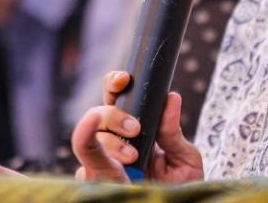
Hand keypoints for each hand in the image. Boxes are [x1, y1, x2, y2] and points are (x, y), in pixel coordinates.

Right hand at [71, 71, 203, 183]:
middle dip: (112, 113)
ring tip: (134, 157)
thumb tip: (171, 97)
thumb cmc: (179, 188)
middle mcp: (114, 145)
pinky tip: (113, 162)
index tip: (125, 79)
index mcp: (134, 133)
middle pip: (97, 115)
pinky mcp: (96, 182)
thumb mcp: (184, 159)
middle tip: (135, 129)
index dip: (115, 85)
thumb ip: (172, 132)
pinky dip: (89, 153)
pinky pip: (84, 166)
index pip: (118, 101)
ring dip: (112, 141)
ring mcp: (101, 164)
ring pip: (90, 138)